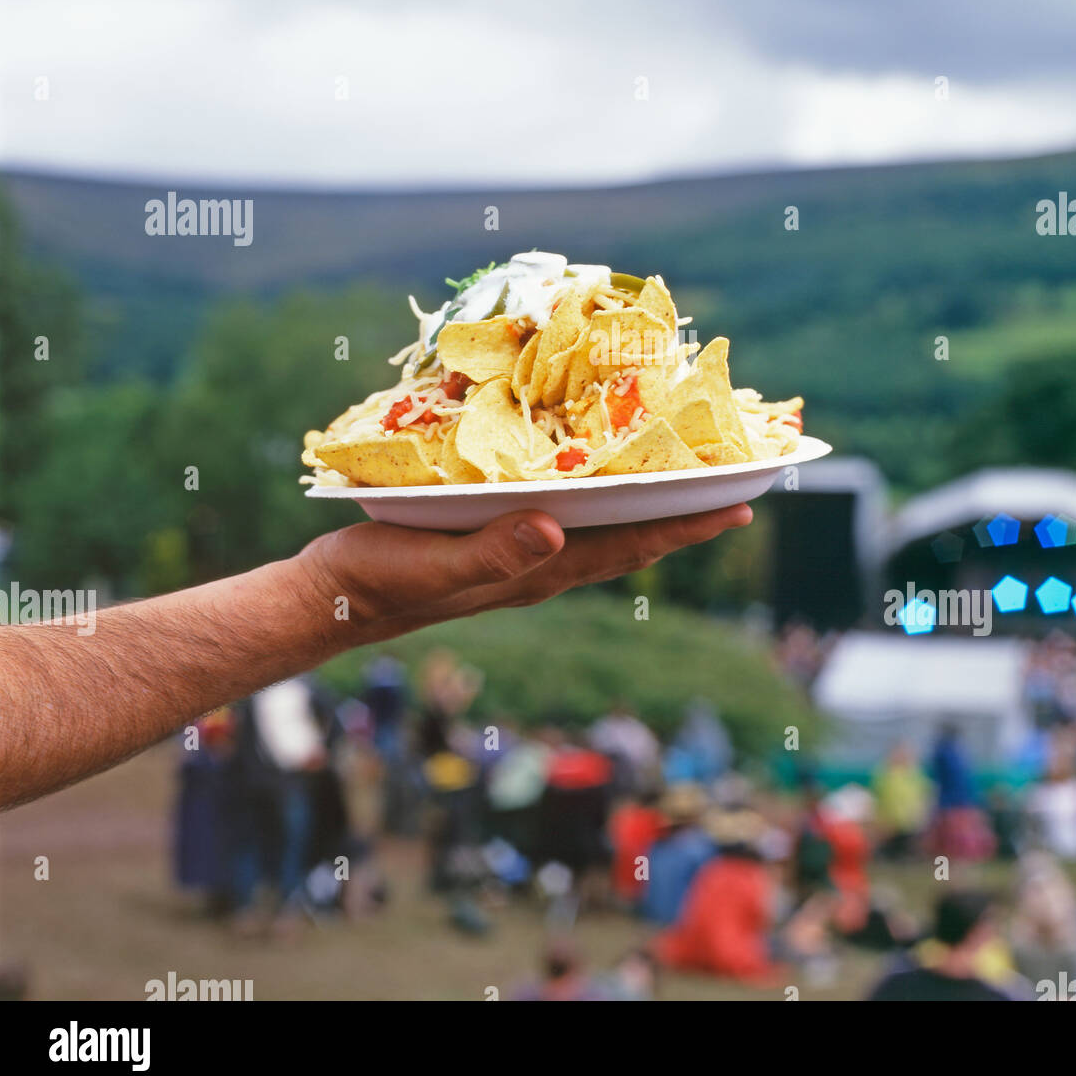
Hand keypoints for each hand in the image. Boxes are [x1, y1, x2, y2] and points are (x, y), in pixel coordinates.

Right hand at [295, 503, 752, 645]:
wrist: (333, 601)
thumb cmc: (380, 581)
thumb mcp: (434, 563)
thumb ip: (492, 552)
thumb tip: (556, 532)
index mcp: (539, 569)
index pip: (632, 545)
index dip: (688, 525)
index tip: (742, 504)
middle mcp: (542, 562)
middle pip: (633, 537)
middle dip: (685, 514)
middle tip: (734, 482)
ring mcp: (521, 554)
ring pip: (605, 527)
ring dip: (649, 503)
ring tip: (685, 474)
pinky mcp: (495, 538)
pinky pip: (568, 516)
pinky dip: (599, 495)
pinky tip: (594, 474)